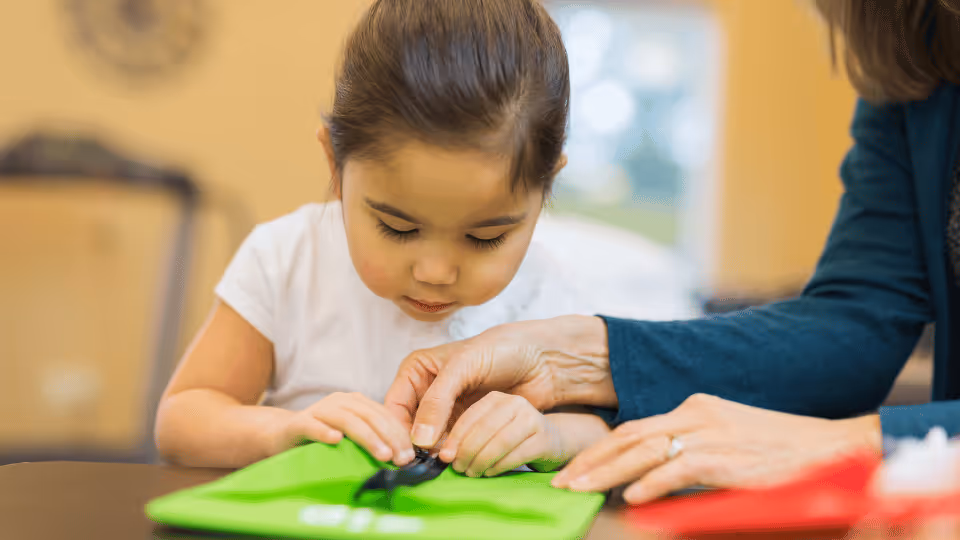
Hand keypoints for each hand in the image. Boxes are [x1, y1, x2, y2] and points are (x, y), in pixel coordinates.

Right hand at [267, 392, 415, 465]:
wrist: (281, 435)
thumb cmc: (322, 440)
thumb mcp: (351, 437)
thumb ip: (372, 440)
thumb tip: (402, 459)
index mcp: (356, 402)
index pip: (384, 415)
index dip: (399, 434)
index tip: (411, 455)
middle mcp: (339, 401)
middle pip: (370, 416)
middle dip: (389, 437)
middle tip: (401, 459)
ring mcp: (318, 409)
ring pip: (347, 420)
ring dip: (367, 437)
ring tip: (383, 454)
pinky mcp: (298, 422)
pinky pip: (313, 425)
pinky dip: (324, 431)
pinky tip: (336, 440)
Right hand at [383, 315, 613, 448]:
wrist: (540, 360)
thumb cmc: (501, 350)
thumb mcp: (463, 366)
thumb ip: (437, 399)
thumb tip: (419, 439)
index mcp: (417, 370)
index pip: (394, 407)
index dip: (395, 430)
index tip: (404, 451)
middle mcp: (427, 392)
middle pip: (408, 427)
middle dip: (416, 446)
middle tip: (426, 461)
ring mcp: (446, 411)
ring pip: (429, 440)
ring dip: (436, 453)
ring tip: (447, 461)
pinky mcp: (466, 425)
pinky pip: (452, 445)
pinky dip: (454, 453)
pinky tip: (461, 458)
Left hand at [432, 392, 564, 476]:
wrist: (553, 441)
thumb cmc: (512, 438)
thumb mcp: (489, 429)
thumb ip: (468, 436)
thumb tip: (442, 454)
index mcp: (497, 398)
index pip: (470, 417)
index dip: (455, 438)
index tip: (444, 456)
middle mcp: (516, 403)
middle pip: (484, 429)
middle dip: (467, 451)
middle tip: (458, 468)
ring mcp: (532, 419)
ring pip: (500, 442)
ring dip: (481, 460)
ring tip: (472, 473)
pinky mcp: (544, 439)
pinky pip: (516, 454)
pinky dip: (498, 466)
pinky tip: (489, 473)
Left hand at [552, 394, 881, 503]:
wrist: (832, 447)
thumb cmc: (779, 451)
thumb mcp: (727, 441)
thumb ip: (689, 454)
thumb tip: (649, 481)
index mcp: (694, 407)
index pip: (634, 427)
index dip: (600, 449)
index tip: (573, 467)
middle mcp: (696, 414)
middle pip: (629, 436)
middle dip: (590, 460)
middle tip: (561, 480)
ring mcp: (710, 433)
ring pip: (643, 450)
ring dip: (606, 472)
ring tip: (578, 490)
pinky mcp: (726, 456)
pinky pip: (678, 469)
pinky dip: (650, 484)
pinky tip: (629, 498)